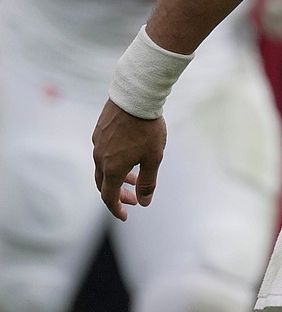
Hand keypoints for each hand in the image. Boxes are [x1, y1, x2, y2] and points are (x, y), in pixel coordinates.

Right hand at [92, 98, 166, 220]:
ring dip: (119, 177)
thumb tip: (144, 202)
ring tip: (136, 177)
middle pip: (104, 184)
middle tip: (134, 198)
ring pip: (104, 167)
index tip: (126, 215)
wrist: (136, 96)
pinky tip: (129, 154)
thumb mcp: (154, 157)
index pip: (109, 197)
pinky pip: (104, 152)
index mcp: (111, 168)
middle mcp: (100, 158)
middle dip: (118, 194)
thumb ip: (148, 182)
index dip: (117, 209)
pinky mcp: (100, 130)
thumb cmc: (147, 128)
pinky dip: (115, 161)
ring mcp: (98, 143)